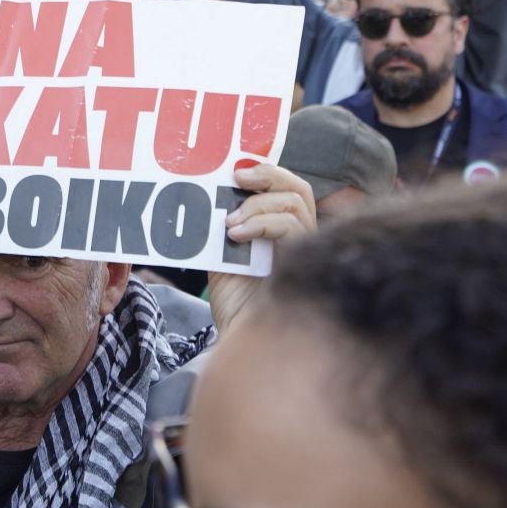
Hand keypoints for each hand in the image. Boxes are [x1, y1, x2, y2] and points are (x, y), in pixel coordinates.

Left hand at [207, 164, 315, 333]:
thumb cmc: (235, 303)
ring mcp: (303, 250)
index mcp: (280, 230)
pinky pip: (293, 229)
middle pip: (298, 190)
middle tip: (237, 179)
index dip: (267, 171)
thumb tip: (203, 195)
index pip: (287, 188)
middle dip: (269, 175)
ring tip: (231, 224)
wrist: (240, 339)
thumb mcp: (222, 256)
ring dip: (259, 205)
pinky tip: (236, 235)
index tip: (236, 168)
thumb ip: (222, 227)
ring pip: (296, 205)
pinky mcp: (303, 264)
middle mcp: (297, 237)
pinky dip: (263, 223)